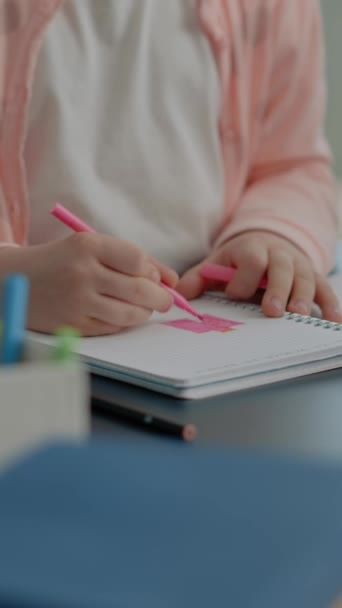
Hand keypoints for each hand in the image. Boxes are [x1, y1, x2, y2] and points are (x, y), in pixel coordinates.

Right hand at [0, 234, 176, 334]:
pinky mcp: (74, 325)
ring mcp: (78, 302)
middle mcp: (83, 273)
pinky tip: (120, 314)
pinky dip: (124, 322)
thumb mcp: (92, 247)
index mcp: (88, 246)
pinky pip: (114, 327)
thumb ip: (133, 258)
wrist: (15, 280)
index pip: (138, 260)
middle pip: (140, 290)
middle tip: (164, 300)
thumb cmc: (62, 261)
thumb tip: (172, 280)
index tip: (154, 277)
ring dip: (144, 313)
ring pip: (130, 313)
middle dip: (161, 298)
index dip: (153, 272)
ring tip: (142, 307)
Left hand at [177, 231, 341, 321]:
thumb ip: (198, 279)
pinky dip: (331, 305)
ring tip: (300, 316)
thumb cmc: (237, 261)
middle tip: (272, 311)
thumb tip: (180, 296)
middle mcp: (278, 255)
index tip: (235, 293)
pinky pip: (325, 289)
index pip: (251, 260)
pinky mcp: (313, 276)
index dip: (243, 277)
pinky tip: (335, 322)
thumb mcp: (216, 264)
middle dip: (277, 289)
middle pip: (281, 268)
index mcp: (251, 249)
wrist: (265, 242)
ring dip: (304, 297)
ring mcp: (298, 265)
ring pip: (305, 278)